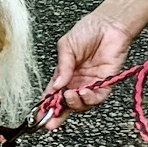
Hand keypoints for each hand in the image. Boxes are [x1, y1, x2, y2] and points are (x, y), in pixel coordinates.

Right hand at [43, 10, 134, 129]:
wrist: (109, 24)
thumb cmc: (87, 31)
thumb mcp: (67, 46)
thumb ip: (63, 67)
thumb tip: (56, 86)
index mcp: (64, 74)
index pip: (53, 94)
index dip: (46, 106)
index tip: (38, 116)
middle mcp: (77, 82)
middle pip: (66, 105)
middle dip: (58, 116)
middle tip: (51, 122)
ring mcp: (91, 84)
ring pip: (81, 104)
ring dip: (74, 104)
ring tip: (70, 95)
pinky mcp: (106, 83)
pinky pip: (98, 98)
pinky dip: (89, 99)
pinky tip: (84, 92)